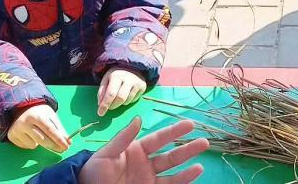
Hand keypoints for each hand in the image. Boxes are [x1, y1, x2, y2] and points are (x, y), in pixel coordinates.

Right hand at [7, 105, 70, 152]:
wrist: (20, 109)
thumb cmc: (39, 113)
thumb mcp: (50, 116)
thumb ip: (60, 129)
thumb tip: (68, 142)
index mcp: (37, 116)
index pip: (50, 130)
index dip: (59, 139)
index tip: (66, 146)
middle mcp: (25, 123)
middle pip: (42, 140)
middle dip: (54, 146)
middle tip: (62, 149)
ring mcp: (17, 130)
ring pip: (34, 145)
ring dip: (40, 144)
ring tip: (39, 134)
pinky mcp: (12, 136)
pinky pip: (26, 146)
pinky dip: (31, 143)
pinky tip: (30, 135)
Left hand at [78, 117, 209, 183]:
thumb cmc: (93, 171)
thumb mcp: (106, 153)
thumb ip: (123, 138)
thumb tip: (139, 119)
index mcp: (136, 150)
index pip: (159, 139)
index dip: (174, 131)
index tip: (189, 124)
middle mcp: (146, 164)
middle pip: (171, 156)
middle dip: (187, 149)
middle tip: (204, 142)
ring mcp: (149, 180)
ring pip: (173, 173)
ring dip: (187, 169)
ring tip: (201, 164)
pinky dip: (181, 182)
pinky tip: (192, 177)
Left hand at [98, 67, 147, 116]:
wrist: (131, 66)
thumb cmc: (116, 75)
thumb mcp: (106, 80)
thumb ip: (102, 92)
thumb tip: (100, 105)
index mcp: (117, 76)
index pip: (111, 94)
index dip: (105, 105)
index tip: (100, 113)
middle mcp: (128, 79)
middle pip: (120, 98)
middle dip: (113, 105)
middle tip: (109, 107)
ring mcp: (137, 83)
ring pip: (127, 101)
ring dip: (120, 103)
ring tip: (118, 97)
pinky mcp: (143, 86)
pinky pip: (133, 100)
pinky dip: (127, 101)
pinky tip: (126, 94)